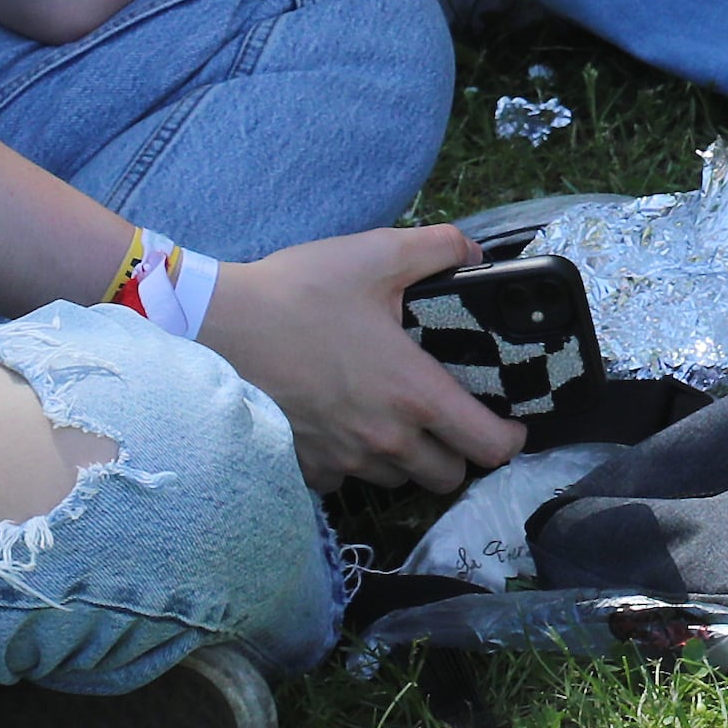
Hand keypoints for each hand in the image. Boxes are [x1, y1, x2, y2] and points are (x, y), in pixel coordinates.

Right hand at [194, 225, 521, 493]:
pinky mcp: (307, 468)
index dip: (510, 438)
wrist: (218, 329)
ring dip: (408, 458)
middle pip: (448, 476)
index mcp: (416, 394)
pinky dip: (356, 461)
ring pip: (399, 479)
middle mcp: (386, 440)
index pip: (489, 447)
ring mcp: (344, 460)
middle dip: (459, 453)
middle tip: (450, 416)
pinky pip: (348, 479)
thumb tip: (470, 252)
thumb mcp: (376, 254)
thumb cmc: (300, 292)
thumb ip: (437, 248)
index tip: (509, 422)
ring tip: (396, 417)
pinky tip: (347, 423)